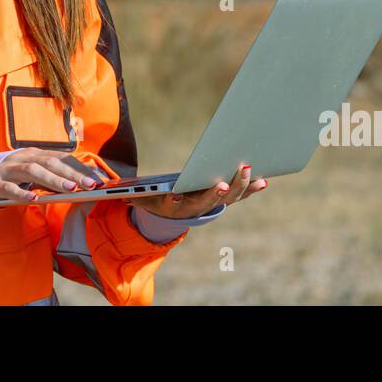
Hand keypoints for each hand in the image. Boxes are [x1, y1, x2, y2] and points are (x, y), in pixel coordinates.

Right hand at [0, 148, 104, 201]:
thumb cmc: (10, 176)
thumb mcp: (32, 173)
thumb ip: (51, 176)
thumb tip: (78, 184)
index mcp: (35, 154)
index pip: (62, 158)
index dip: (80, 168)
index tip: (98, 179)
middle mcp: (23, 158)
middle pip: (51, 162)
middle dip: (72, 173)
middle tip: (91, 185)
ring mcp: (9, 169)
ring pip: (33, 171)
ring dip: (53, 180)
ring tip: (70, 189)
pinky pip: (9, 188)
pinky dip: (22, 193)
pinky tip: (34, 199)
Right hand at [130, 163, 266, 218]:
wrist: (176, 213)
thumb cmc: (157, 200)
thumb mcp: (144, 199)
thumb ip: (135, 195)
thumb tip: (117, 193)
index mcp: (178, 207)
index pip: (179, 205)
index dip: (179, 200)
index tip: (177, 195)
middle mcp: (199, 208)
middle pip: (210, 200)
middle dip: (218, 191)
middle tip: (223, 182)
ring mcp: (215, 204)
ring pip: (231, 197)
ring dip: (241, 185)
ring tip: (247, 169)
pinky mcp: (227, 197)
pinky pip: (242, 194)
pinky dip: (252, 187)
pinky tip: (263, 180)